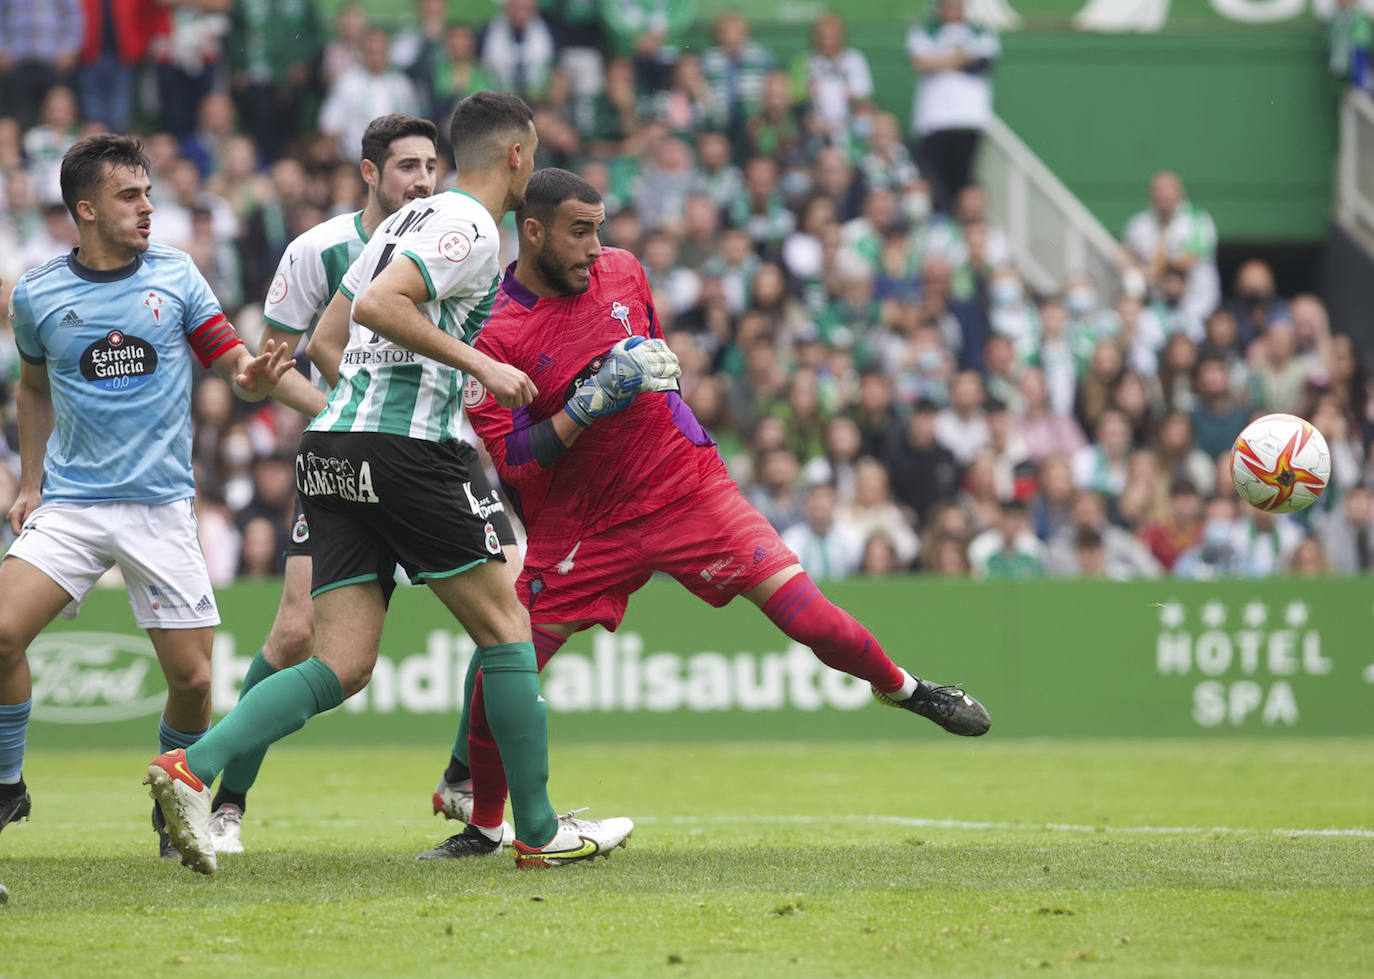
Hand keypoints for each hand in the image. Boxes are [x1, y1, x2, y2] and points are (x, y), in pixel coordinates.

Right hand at [7, 488, 39, 536]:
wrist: (30, 492)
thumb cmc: (32, 498)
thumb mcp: (32, 508)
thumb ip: (28, 518)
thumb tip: (27, 528)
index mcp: (13, 516)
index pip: (16, 531)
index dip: (24, 534)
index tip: (32, 534)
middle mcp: (11, 518)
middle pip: (17, 532)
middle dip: (26, 532)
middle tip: (35, 530)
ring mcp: (13, 518)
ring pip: (19, 529)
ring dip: (27, 529)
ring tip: (34, 525)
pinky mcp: (17, 518)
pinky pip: (21, 525)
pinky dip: (27, 526)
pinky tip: (33, 522)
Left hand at [236, 339, 295, 397]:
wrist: (254, 389)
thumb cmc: (246, 384)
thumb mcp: (242, 383)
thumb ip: (241, 380)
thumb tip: (242, 379)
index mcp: (254, 366)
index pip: (259, 361)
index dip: (263, 358)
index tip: (268, 354)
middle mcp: (262, 365)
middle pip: (266, 355)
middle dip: (268, 348)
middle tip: (271, 341)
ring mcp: (270, 369)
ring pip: (275, 359)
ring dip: (280, 352)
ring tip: (285, 344)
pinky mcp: (276, 375)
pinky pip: (283, 369)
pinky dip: (288, 365)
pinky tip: (294, 361)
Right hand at [474, 357, 536, 407]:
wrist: (484, 368)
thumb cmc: (495, 370)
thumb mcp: (512, 373)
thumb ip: (519, 381)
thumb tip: (523, 393)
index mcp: (524, 377)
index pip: (535, 393)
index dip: (527, 397)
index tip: (518, 397)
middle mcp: (523, 382)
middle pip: (528, 401)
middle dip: (519, 402)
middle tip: (509, 399)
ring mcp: (517, 388)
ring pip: (518, 404)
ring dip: (509, 403)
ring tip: (501, 395)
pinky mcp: (510, 393)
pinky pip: (508, 404)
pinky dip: (502, 402)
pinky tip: (496, 395)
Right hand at [564, 337, 679, 425]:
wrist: (604, 387)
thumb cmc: (610, 369)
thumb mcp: (617, 350)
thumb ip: (629, 343)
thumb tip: (641, 339)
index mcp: (636, 351)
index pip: (656, 346)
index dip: (664, 347)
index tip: (667, 350)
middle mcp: (642, 361)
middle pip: (663, 357)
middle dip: (672, 359)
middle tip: (676, 361)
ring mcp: (645, 373)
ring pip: (665, 369)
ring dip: (674, 370)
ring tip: (677, 371)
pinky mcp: (646, 385)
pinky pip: (662, 383)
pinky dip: (669, 383)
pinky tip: (673, 382)